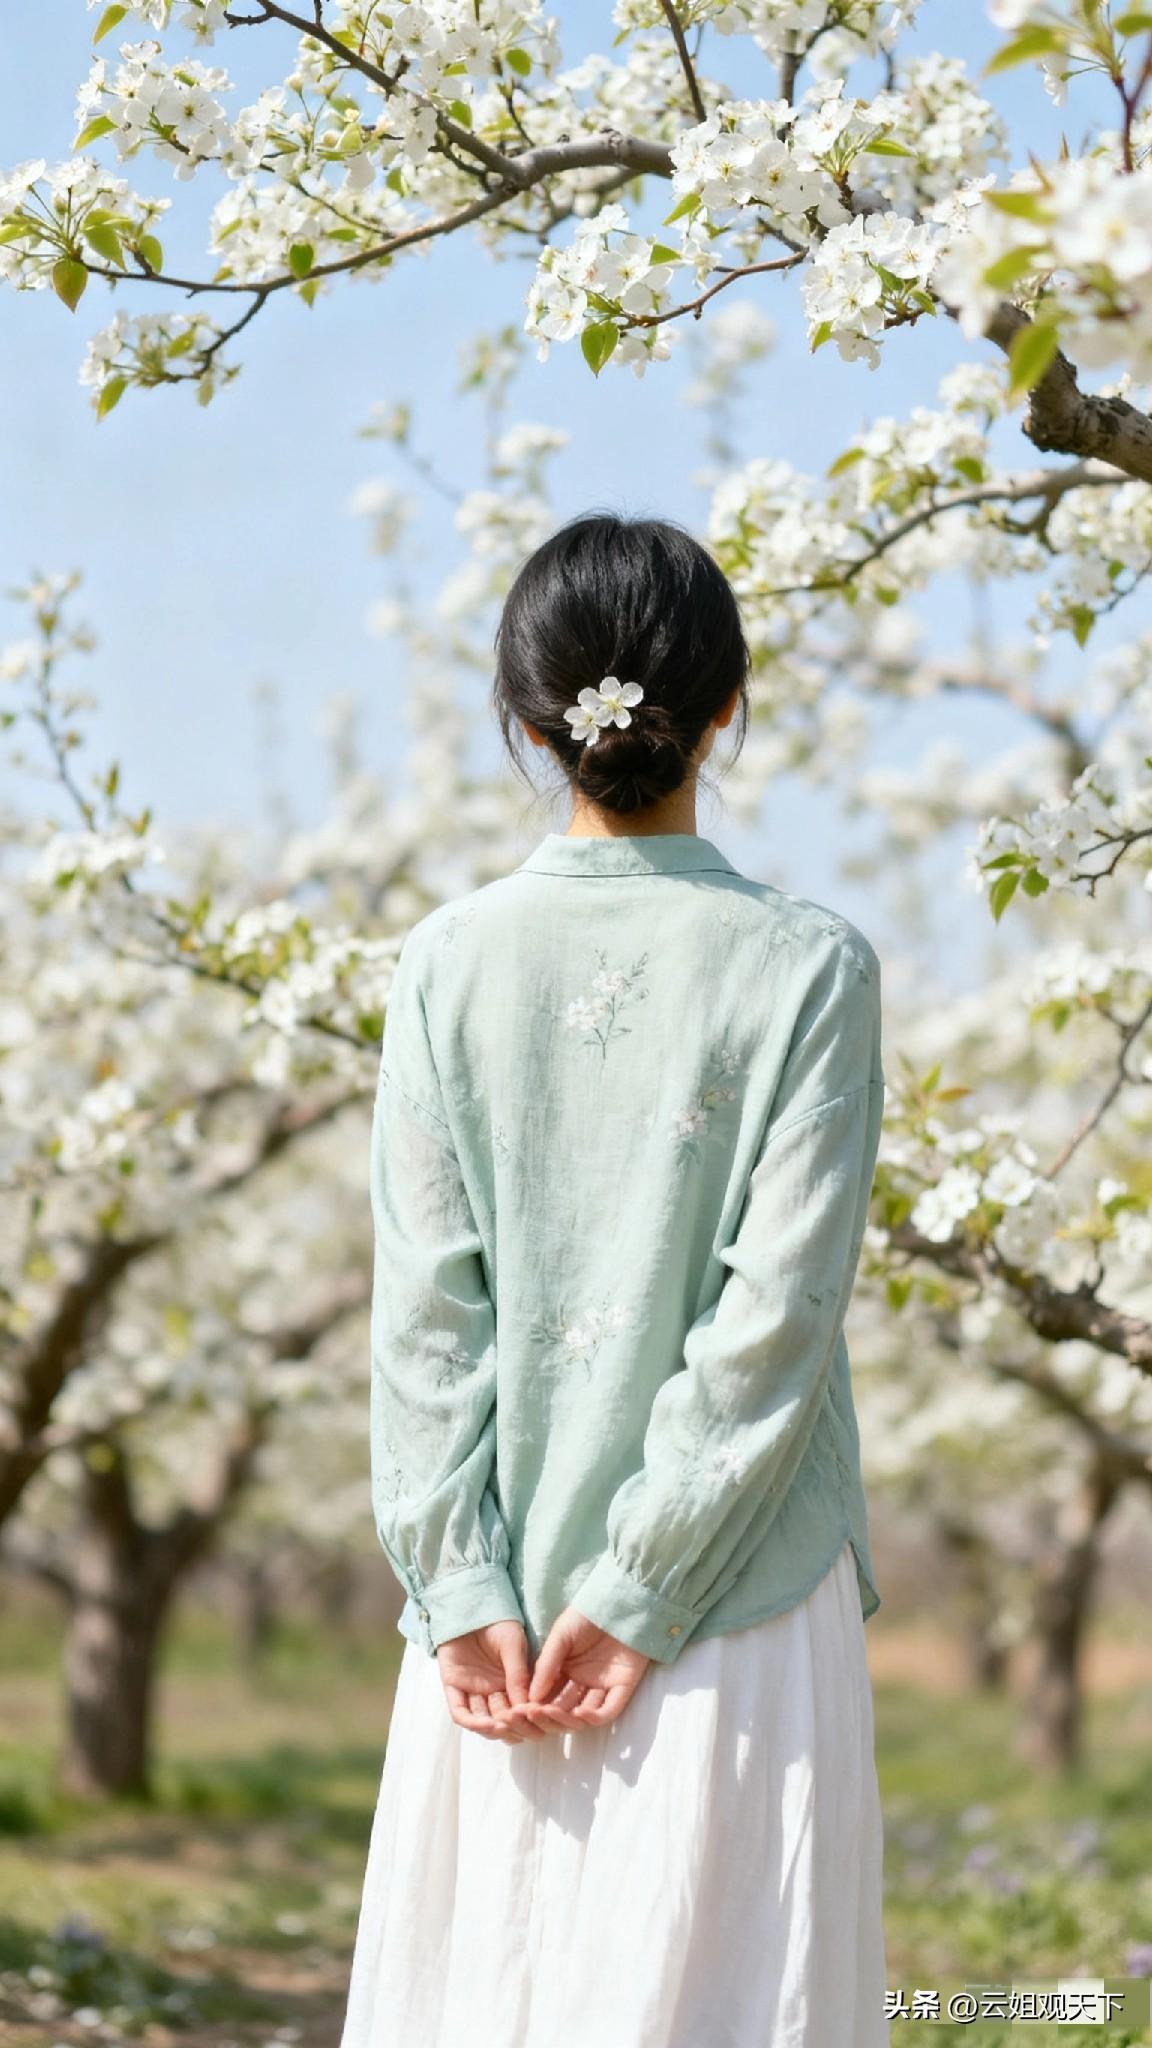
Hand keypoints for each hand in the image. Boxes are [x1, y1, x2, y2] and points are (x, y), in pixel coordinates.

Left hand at [436, 1620, 572, 1743]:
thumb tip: (527, 1705)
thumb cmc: (497, 1623)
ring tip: (501, 1725)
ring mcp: (472, 1691)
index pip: (519, 1712)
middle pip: (501, 1722)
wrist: (472, 1606)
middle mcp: (492, 1692)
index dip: (527, 1719)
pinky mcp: (453, 1686)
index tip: (534, 1719)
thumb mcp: (514, 1646)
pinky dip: (471, 1721)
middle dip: (510, 1726)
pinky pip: (460, 1712)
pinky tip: (484, 1723)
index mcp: (511, 1684)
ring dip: (492, 1727)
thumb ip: (519, 1674)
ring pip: (481, 1722)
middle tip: (517, 1724)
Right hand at [500, 1604, 651, 1735]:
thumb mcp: (560, 1637)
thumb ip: (546, 1665)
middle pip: (563, 1712)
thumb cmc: (586, 1615)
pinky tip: (579, 1713)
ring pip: (583, 1717)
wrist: (617, 1600)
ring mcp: (602, 1688)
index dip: (534, 1707)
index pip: (548, 1698)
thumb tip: (531, 1696)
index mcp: (565, 1673)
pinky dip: (593, 1717)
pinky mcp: (622, 1688)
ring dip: (567, 1720)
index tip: (519, 1711)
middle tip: (533, 1714)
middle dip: (547, 1717)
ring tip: (551, 1712)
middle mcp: (582, 1684)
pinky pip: (608, 1711)